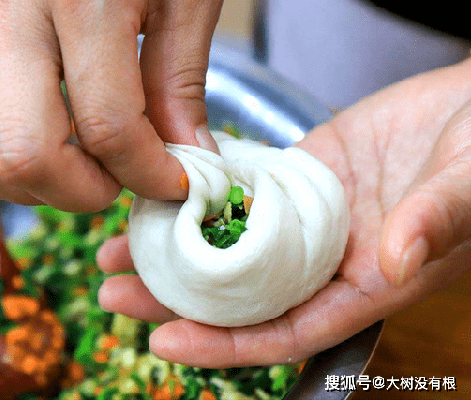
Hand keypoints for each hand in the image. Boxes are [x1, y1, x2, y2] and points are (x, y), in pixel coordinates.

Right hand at [0, 0, 221, 211]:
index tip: (172, 183)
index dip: (150, 175)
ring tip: (75, 167)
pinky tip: (4, 150)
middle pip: (24, 154)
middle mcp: (9, 21)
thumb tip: (186, 157)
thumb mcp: (184, 3)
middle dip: (84, 192)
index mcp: (79, 3)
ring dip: (30, 188)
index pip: (109, 128)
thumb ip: (180, 83)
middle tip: (120, 180)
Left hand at [96, 57, 470, 366]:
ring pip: (228, 246)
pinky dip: (197, 201)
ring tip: (115, 250)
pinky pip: (237, 194)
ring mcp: (304, 217)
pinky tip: (156, 197)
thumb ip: (436, 221)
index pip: (284, 331)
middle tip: (114, 292)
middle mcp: (324, 258)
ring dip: (172, 251)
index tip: (164, 341)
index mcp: (364, 283)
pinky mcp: (293, 175)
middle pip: (240, 295)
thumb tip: (396, 261)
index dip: (225, 344)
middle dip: (176, 300)